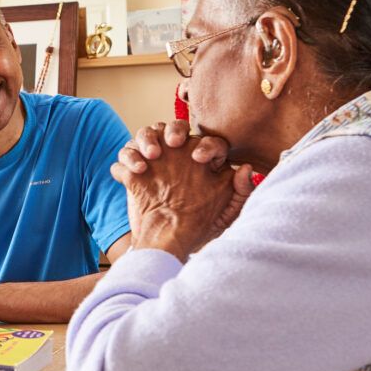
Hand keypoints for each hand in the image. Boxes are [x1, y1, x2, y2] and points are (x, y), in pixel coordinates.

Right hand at [118, 120, 255, 238]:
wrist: (168, 242)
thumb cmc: (200, 228)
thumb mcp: (225, 214)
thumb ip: (240, 192)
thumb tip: (246, 168)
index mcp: (202, 160)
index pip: (207, 141)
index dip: (206, 145)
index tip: (200, 158)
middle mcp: (177, 154)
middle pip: (173, 127)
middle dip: (172, 130)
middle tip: (174, 144)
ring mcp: (153, 161)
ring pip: (145, 134)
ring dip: (146, 139)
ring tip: (151, 157)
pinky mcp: (132, 173)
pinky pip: (124, 157)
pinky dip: (127, 159)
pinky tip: (136, 172)